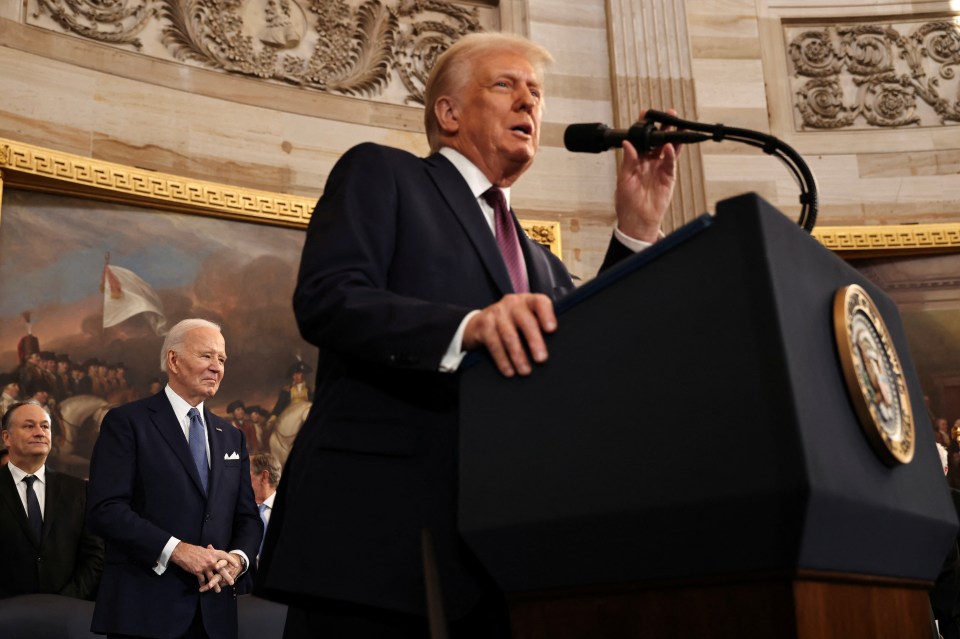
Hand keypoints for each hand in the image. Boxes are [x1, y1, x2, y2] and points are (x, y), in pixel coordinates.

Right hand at [170, 542, 237, 592]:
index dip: (231, 561)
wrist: (182, 552)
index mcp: (213, 553)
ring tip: (218, 590)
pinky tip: (204, 588)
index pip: (225, 556)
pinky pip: (202, 580)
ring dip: (215, 585)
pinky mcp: (198, 572)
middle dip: (227, 577)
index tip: (236, 565)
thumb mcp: (205, 550)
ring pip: (212, 578)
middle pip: (221, 570)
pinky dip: (203, 584)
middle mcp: (211, 561)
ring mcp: (204, 567)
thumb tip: (215, 554)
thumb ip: (211, 553)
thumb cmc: (193, 550)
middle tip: (232, 582)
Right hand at [463, 293, 556, 376]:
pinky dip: (502, 360)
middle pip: (526, 321)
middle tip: (541, 359)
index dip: (547, 315)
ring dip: (518, 355)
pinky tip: (509, 371)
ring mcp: (496, 313)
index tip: (552, 330)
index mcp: (528, 301)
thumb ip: (539, 326)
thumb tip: (558, 348)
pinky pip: (494, 344)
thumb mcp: (526, 319)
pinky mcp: (484, 325)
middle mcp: (512, 303)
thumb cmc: (512, 323)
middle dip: (534, 341)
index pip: (540, 302)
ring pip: (509, 335)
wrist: (480, 322)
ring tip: (525, 370)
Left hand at [614, 109, 680, 242]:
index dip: (644, 127)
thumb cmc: (627, 202)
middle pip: (658, 140)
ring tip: (677, 125)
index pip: (642, 139)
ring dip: (673, 136)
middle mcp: (649, 161)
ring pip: (668, 148)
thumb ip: (628, 160)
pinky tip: (670, 147)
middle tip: (669, 114)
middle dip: (663, 127)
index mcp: (636, 160)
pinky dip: (671, 155)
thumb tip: (627, 144)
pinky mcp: (668, 177)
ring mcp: (660, 168)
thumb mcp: (624, 179)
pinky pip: (671, 163)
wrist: (637, 220)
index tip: (646, 114)